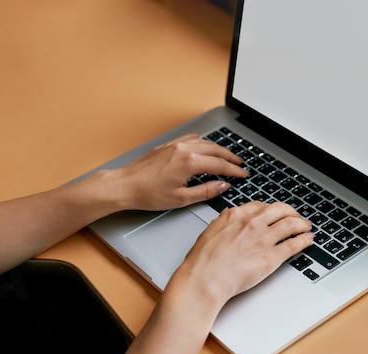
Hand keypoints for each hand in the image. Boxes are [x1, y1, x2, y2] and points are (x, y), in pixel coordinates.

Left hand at [109, 133, 247, 210]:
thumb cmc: (148, 194)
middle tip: (240, 163)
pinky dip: (200, 141)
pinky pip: (189, 139)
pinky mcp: (166, 146)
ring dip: (217, 148)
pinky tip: (202, 142)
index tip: (243, 174)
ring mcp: (174, 145)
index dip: (234, 170)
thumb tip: (222, 186)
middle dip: (230, 156)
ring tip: (226, 155)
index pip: (220, 165)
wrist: (124, 186)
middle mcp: (183, 150)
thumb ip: (206, 191)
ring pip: (203, 142)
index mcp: (189, 162)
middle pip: (215, 150)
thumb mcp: (181, 199)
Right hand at [171, 201, 313, 306]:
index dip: (272, 209)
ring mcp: (264, 239)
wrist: (205, 279)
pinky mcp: (272, 257)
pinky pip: (294, 244)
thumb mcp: (210, 232)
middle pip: (280, 210)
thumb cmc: (203, 261)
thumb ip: (223, 222)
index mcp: (236, 216)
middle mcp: (252, 223)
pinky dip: (304, 240)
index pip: (261, 206)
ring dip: (302, 223)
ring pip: (291, 224)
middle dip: (291, 211)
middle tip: (296, 216)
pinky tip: (308, 239)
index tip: (276, 212)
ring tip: (307, 226)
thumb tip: (229, 215)